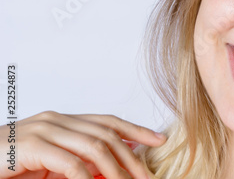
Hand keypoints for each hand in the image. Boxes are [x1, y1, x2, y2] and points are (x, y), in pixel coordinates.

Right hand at [0, 111, 165, 178]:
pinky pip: (70, 163)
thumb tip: (109, 169)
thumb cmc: (12, 165)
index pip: (108, 121)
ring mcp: (45, 130)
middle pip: (107, 134)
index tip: (159, 140)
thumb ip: (78, 161)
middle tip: (147, 176)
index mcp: (64, 120)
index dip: (136, 129)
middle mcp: (58, 120)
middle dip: (132, 156)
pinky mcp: (32, 146)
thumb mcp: (51, 163)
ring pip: (95, 145)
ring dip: (116, 169)